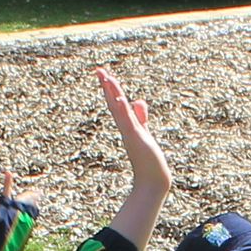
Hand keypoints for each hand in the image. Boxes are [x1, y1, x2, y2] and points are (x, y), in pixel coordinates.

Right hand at [95, 67, 170, 197]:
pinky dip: (123, 111)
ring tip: (107, 78)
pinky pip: (128, 122)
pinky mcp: (136, 139)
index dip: (110, 88)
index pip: (116, 102)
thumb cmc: (148, 159)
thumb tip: (138, 100)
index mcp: (126, 124)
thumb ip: (140, 117)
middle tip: (98, 70)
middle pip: (114, 103)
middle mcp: (125, 127)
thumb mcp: (143, 132)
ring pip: (119, 110)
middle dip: (107, 86)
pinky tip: (120, 99)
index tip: (103, 72)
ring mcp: (129, 133)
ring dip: (113, 94)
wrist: (152, 181)